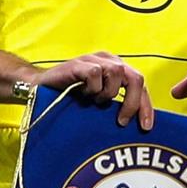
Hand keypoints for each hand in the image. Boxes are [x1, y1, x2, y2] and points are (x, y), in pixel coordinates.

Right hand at [36, 52, 152, 129]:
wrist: (40, 89)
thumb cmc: (70, 97)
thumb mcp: (98, 101)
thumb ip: (115, 104)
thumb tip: (136, 123)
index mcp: (117, 68)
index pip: (140, 84)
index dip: (145, 106)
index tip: (145, 127)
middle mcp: (109, 60)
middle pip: (135, 77)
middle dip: (132, 102)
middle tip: (121, 121)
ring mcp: (93, 60)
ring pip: (116, 73)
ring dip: (107, 94)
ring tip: (93, 101)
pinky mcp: (78, 63)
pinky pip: (95, 73)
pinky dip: (92, 88)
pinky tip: (82, 94)